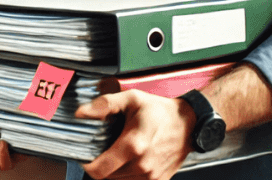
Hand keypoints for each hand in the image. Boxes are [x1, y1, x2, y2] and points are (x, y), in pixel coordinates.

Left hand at [76, 90, 193, 179]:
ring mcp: (152, 175)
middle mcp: (142, 165)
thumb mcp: (132, 99)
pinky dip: (128, 175)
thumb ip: (105, 105)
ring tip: (118, 152)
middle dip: (101, 164)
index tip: (85, 156)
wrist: (189, 123)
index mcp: (133, 146)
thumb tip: (81, 113)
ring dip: (114, 170)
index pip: (99, 170)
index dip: (87, 164)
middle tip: (102, 149)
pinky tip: (130, 160)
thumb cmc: (160, 111)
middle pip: (107, 176)